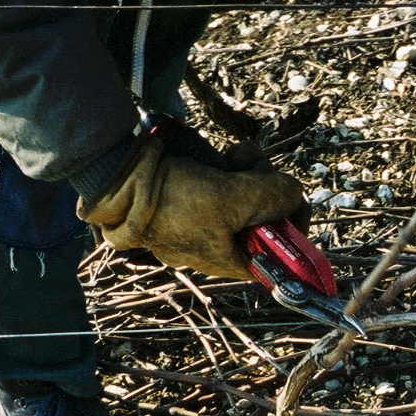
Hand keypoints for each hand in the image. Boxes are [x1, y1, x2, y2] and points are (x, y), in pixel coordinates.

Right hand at [79, 134, 305, 278]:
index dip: (292, 229)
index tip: (293, 201)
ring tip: (238, 156)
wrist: (120, 178)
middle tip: (258, 169)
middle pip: (264, 220)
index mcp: (229, 261)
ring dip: (250, 170)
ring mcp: (204, 222)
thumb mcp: (233, 199)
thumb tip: (295, 195)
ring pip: (246, 196)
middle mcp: (218, 246)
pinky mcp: (192, 198)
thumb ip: (273, 198)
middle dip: (267, 188)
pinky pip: (224, 184)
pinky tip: (227, 154)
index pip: (278, 256)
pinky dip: (231, 166)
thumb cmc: (172, 199)